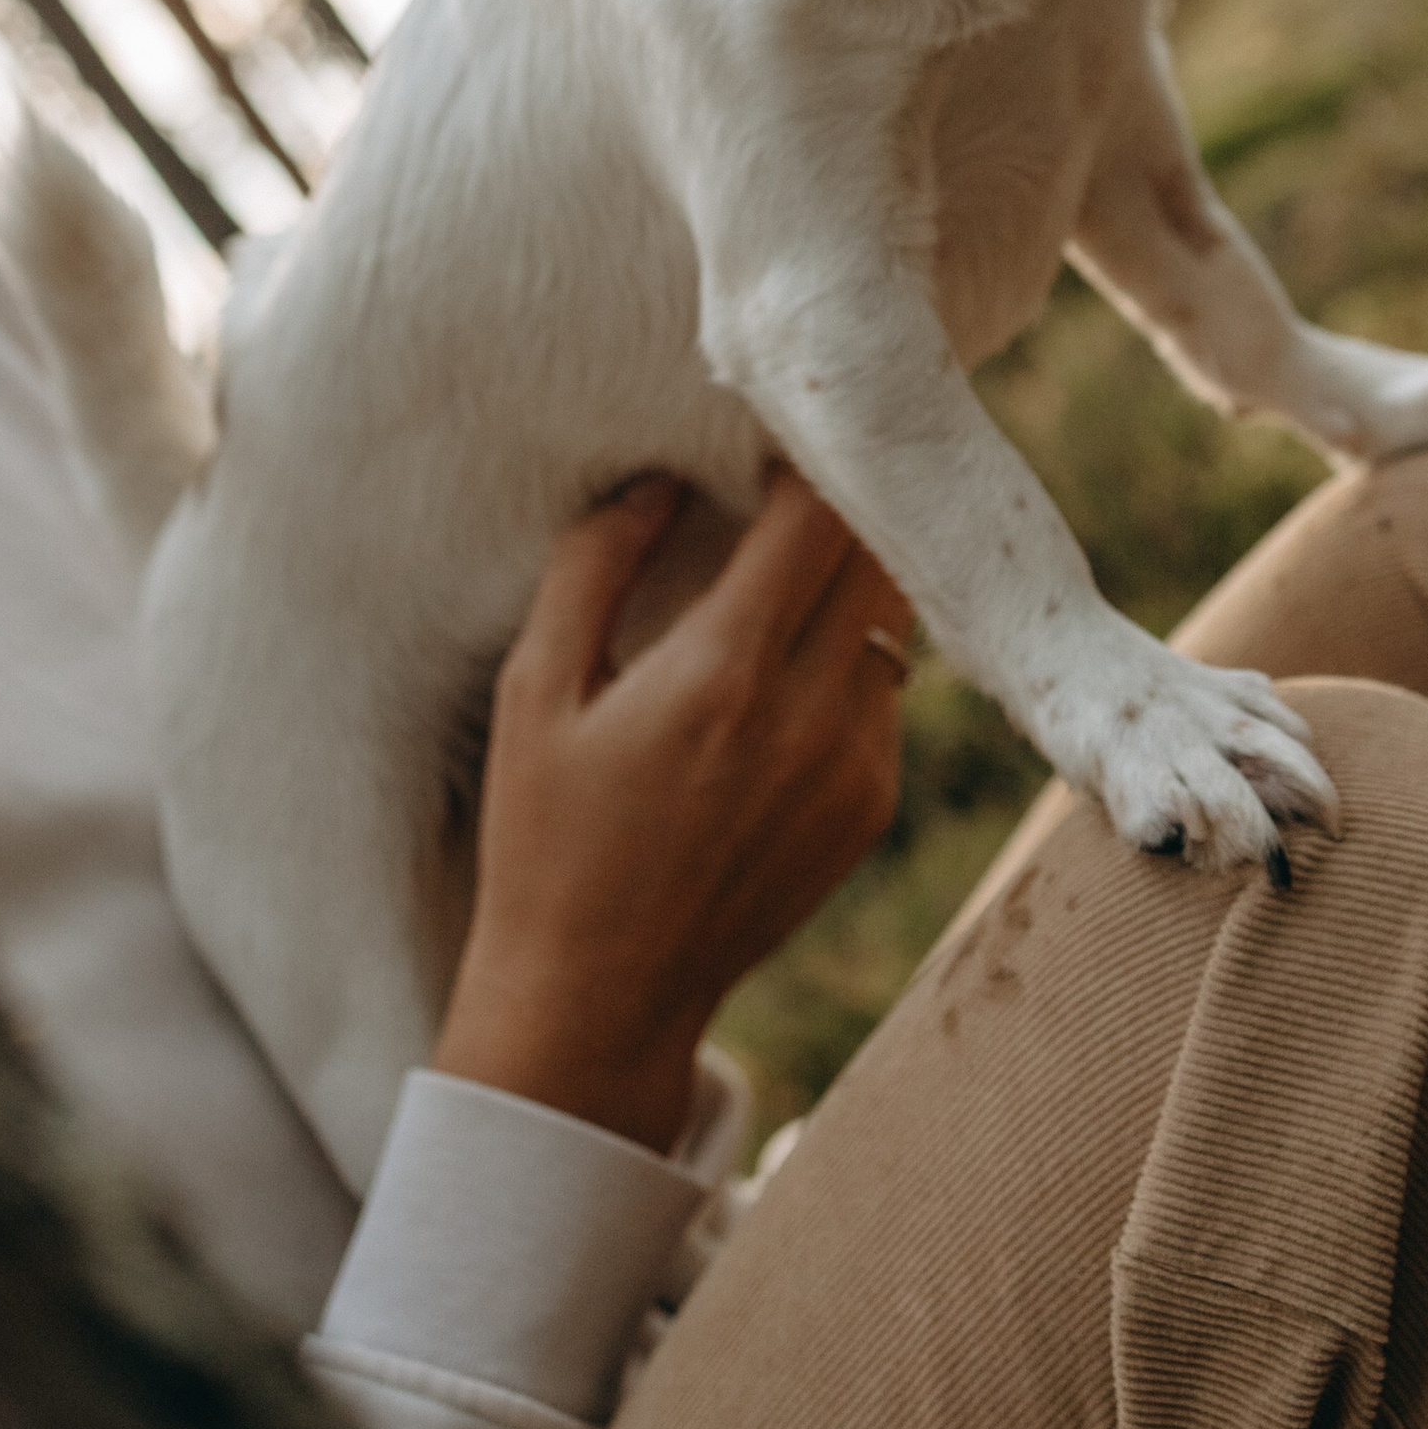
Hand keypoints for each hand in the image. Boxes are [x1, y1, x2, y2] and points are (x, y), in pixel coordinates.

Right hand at [431, 465, 912, 1153]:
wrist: (599, 1003)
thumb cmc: (545, 841)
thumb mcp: (535, 692)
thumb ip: (594, 567)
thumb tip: (657, 480)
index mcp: (725, 672)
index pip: (818, 513)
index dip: (810, 452)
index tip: (776, 425)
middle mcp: (812, 716)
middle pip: (878, 552)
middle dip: (845, 500)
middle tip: (799, 466)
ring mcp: (856, 768)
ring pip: (892, 617)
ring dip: (853, 575)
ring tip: (794, 553)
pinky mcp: (871, 810)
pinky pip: (885, 690)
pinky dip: (850, 653)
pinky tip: (787, 661)